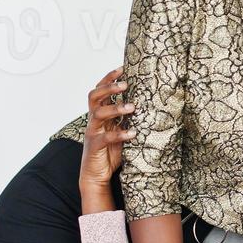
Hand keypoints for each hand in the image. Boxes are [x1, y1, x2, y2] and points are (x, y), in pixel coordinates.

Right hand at [79, 68, 134, 193]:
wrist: (96, 175)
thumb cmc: (110, 152)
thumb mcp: (121, 131)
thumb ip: (129, 119)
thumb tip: (150, 105)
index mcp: (100, 114)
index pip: (100, 90)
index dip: (109, 78)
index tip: (123, 68)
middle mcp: (94, 120)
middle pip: (94, 96)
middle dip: (109, 87)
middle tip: (125, 84)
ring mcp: (93, 132)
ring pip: (98, 114)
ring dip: (115, 108)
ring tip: (131, 107)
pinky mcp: (94, 146)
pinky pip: (104, 137)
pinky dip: (119, 134)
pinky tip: (132, 134)